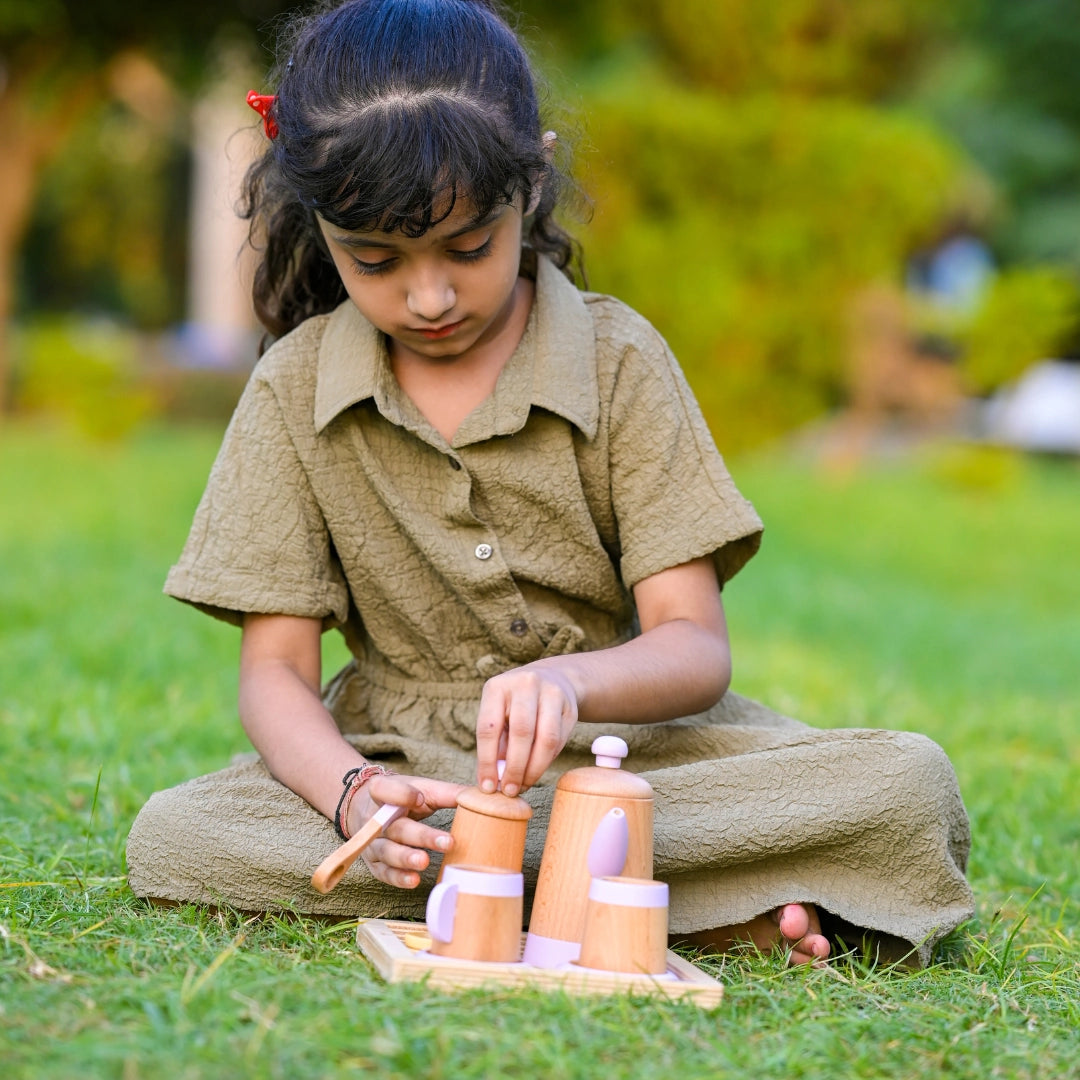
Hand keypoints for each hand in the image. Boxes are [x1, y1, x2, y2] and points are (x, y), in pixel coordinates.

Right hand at [349, 773, 463, 888]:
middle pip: (396, 827)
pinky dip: (398, 877)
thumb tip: (481, 795)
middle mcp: (373, 818)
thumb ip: (447, 792)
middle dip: (421, 836)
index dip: (400, 795)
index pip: (384, 790)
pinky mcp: (373, 862)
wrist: (365, 808)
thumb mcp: (421, 788)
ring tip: (425, 862)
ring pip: (387, 851)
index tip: (420, 799)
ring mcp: (371, 842)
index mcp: (382, 792)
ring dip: (406, 858)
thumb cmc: (402, 797)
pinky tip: (414, 880)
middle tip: (447, 842)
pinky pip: (383, 872)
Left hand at [475, 664, 578, 797]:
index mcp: (497, 687)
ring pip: (545, 738)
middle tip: (510, 791)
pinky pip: (560, 740)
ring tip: (524, 785)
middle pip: (520, 732)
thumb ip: (495, 745)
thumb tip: (492, 782)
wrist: (553, 679)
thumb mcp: (499, 715)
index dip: (487, 761)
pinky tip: (537, 770)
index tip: (488, 787)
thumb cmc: (516, 706)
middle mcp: (524, 684)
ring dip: (534, 768)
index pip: (489, 728)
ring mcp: (551, 692)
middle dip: (514, 768)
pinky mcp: (570, 705)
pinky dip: (547, 760)